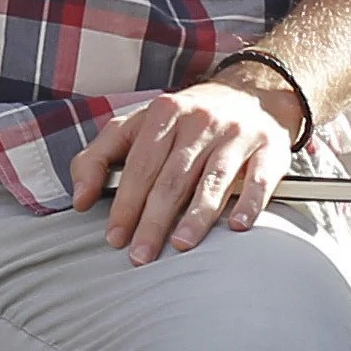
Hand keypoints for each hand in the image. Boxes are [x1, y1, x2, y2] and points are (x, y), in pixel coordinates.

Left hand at [69, 80, 296, 263]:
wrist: (248, 95)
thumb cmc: (182, 123)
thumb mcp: (136, 128)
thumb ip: (99, 158)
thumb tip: (80, 199)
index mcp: (164, 112)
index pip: (139, 164)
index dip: (125, 203)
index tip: (115, 237)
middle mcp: (201, 120)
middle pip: (172, 177)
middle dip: (153, 219)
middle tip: (140, 255)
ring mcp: (237, 133)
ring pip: (213, 179)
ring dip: (196, 215)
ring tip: (180, 244)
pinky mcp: (270, 147)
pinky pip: (259, 178)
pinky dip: (249, 202)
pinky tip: (237, 227)